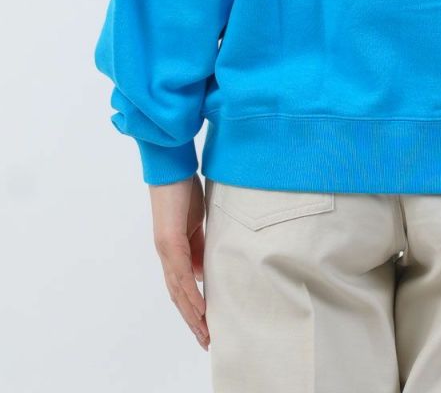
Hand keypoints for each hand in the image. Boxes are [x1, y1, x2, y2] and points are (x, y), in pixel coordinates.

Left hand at [150, 173, 208, 349]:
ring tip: (205, 332)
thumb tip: (203, 271)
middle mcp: (166, 254)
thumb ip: (199, 245)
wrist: (170, 168)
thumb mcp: (196, 222)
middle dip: (192, 319)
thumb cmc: (183, 190)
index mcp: (173, 249)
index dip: (192, 306)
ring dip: (192, 314)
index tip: (205, 324)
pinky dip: (190, 293)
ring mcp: (166, 249)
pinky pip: (180, 274)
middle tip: (206, 340)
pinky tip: (200, 308)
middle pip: (178, 295)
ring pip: (178, 290)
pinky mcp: (169, 241)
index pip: (181, 286)